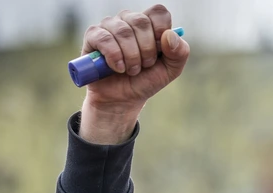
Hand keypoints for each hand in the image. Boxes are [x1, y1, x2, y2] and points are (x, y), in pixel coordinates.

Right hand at [79, 5, 189, 143]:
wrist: (123, 100)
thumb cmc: (145, 81)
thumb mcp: (170, 71)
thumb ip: (180, 53)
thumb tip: (169, 35)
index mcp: (149, 24)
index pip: (158, 12)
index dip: (161, 31)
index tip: (159, 51)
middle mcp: (129, 20)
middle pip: (141, 22)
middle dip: (146, 50)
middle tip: (144, 66)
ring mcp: (110, 26)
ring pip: (123, 31)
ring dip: (131, 56)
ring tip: (131, 70)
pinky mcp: (93, 36)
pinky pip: (104, 38)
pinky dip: (114, 56)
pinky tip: (117, 68)